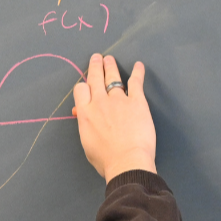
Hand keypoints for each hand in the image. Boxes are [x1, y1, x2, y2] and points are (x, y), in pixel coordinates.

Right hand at [72, 54, 156, 181]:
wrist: (127, 162)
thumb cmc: (105, 159)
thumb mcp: (87, 143)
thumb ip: (85, 125)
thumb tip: (83, 115)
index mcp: (85, 113)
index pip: (81, 90)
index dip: (83, 86)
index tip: (86, 85)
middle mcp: (100, 102)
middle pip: (95, 78)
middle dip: (95, 66)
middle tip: (97, 58)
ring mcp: (119, 100)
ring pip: (113, 77)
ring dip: (111, 66)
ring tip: (109, 59)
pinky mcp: (137, 101)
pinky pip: (136, 82)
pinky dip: (138, 73)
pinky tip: (139, 65)